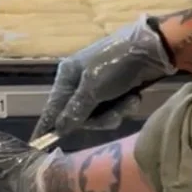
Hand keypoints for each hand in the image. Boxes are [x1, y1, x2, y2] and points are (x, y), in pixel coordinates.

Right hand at [32, 14, 175, 138]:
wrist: (154, 49)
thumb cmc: (117, 64)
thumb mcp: (93, 89)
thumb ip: (74, 112)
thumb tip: (58, 129)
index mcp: (67, 76)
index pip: (52, 107)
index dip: (46, 125)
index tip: (36, 143)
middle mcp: (79, 83)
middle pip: (78, 117)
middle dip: (98, 119)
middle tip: (113, 113)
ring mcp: (98, 88)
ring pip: (99, 117)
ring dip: (115, 113)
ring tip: (129, 101)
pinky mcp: (116, 92)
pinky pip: (113, 111)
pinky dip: (124, 107)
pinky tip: (134, 96)